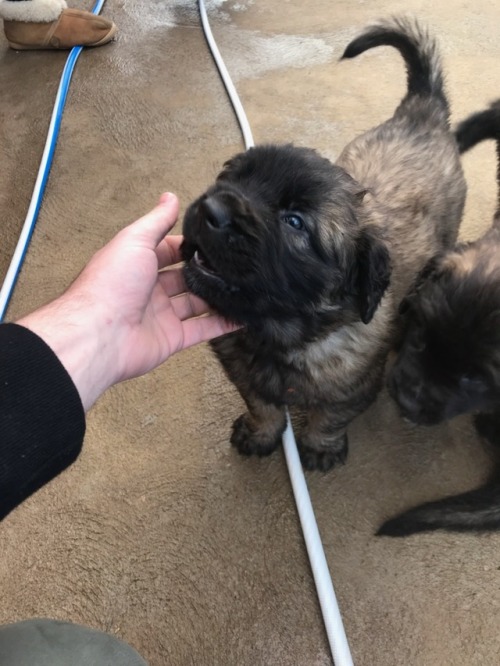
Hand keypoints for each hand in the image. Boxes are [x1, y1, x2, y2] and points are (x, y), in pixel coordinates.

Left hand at [17, 193, 236, 409]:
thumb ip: (156, 221)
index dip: (189, 245)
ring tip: (243, 285)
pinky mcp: (172, 338)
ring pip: (196, 303)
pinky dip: (221, 324)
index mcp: (138, 264)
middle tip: (233, 263)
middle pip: (184, 277)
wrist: (100, 334)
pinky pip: (201, 329)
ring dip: (217, 296)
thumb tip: (170, 197)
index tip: (213, 239)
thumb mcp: (135, 240)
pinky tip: (241, 315)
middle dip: (206, 271)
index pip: (168, 250)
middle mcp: (149, 289)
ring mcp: (162, 315)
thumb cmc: (111, 285)